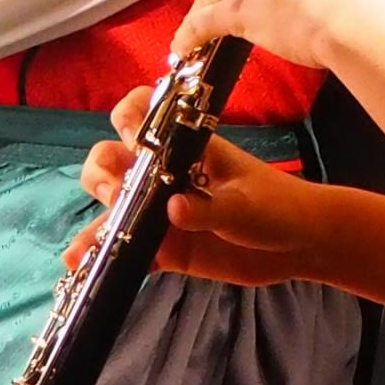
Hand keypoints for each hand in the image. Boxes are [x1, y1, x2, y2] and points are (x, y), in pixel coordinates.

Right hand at [65, 85, 324, 285]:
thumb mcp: (246, 205)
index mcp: (186, 149)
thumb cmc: (277, 207)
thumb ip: (210, 208)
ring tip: (85, 246)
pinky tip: (87, 267)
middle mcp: (165, 176)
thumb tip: (172, 208)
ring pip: (116, 210)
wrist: (300, 246)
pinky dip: (108, 258)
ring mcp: (161, 213)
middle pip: (113, 161)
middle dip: (104, 172)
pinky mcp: (166, 248)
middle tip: (117, 192)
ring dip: (96, 224)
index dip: (128, 119)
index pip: (145, 116)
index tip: (132, 140)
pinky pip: (131, 251)